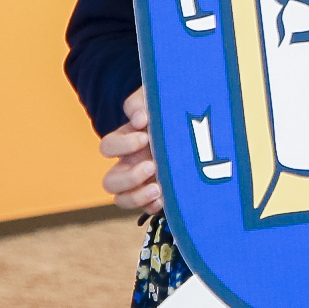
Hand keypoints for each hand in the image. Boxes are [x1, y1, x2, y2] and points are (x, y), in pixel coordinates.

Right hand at [100, 86, 162, 213]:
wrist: (200, 124)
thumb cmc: (172, 109)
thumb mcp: (155, 98)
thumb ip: (141, 102)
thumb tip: (138, 117)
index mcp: (126, 142)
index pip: (108, 148)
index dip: (123, 144)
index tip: (145, 135)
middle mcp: (129, 165)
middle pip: (109, 182)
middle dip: (129, 177)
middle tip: (152, 165)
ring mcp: (142, 183)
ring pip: (122, 200)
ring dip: (137, 197)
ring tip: (159, 188)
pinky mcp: (159, 194)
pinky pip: (146, 209)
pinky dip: (153, 206)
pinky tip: (166, 199)